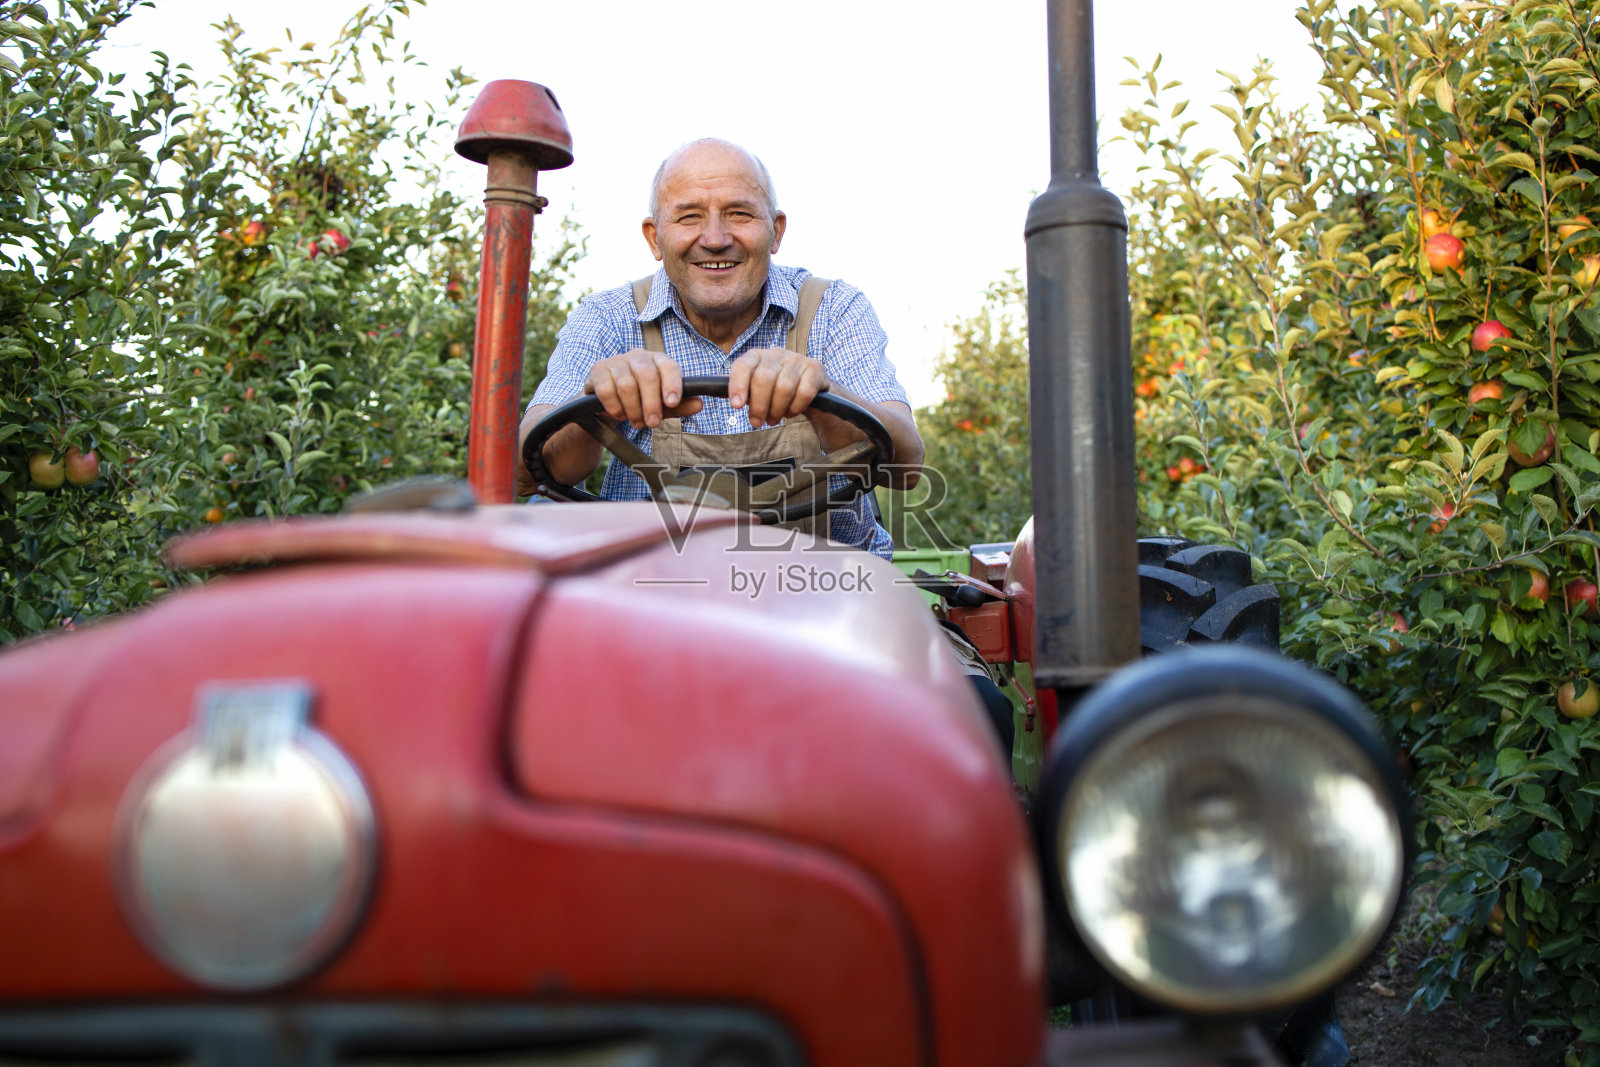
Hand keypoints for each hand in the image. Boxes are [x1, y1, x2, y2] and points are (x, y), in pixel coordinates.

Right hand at [584, 348, 703, 428]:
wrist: (606, 403)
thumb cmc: (640, 401)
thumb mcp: (661, 405)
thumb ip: (679, 405)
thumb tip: (699, 404)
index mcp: (658, 360)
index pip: (669, 366)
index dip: (672, 384)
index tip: (672, 402)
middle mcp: (638, 356)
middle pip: (647, 374)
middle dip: (651, 403)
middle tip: (653, 422)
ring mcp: (616, 361)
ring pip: (627, 384)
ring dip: (633, 409)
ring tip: (636, 421)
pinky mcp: (598, 370)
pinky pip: (607, 390)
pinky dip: (615, 407)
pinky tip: (619, 414)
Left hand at [729, 347, 828, 427]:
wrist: (810, 388)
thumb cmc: (775, 390)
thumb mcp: (754, 388)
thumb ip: (738, 389)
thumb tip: (717, 391)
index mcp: (756, 356)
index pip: (743, 366)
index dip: (738, 386)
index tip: (736, 406)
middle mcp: (776, 353)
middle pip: (763, 379)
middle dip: (759, 406)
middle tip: (757, 422)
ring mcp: (797, 359)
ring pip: (784, 388)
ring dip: (777, 410)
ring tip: (774, 418)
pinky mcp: (815, 368)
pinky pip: (804, 392)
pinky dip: (795, 408)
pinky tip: (790, 412)